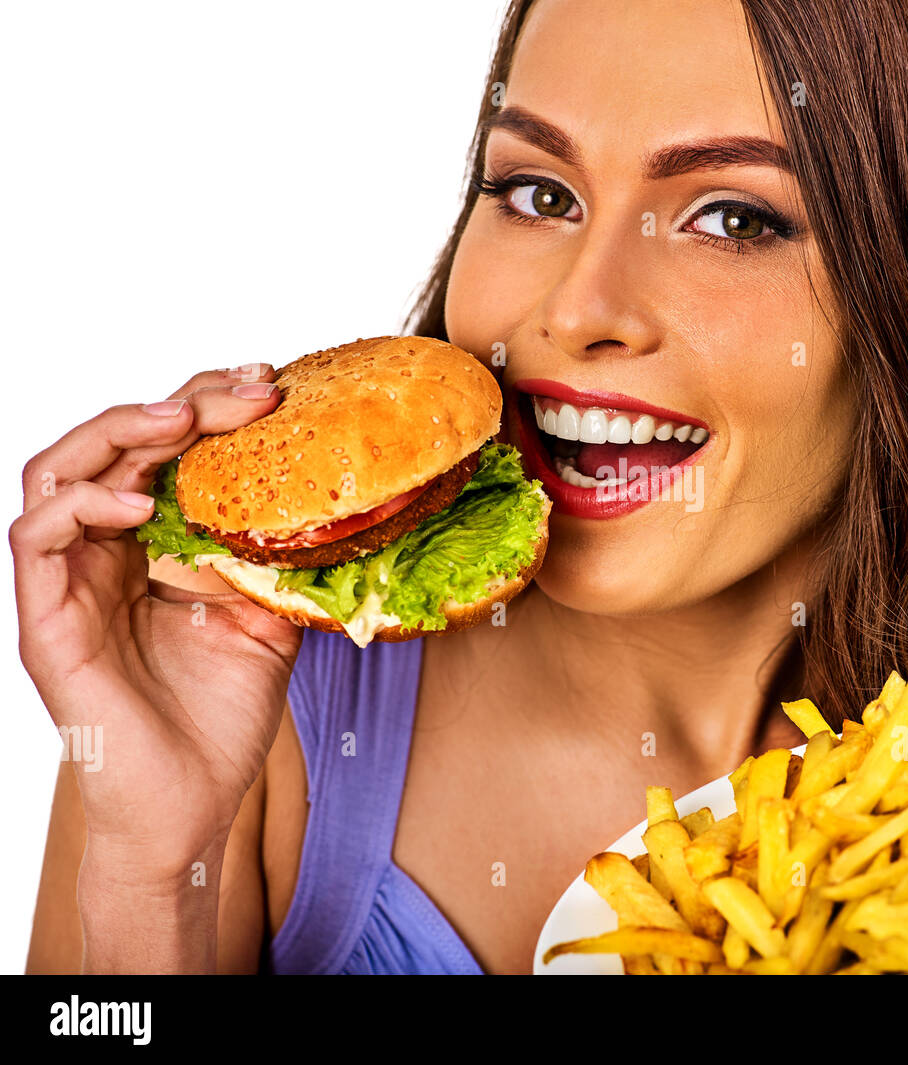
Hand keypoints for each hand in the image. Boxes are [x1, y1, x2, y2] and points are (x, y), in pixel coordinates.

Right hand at [11, 364, 302, 875]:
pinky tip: (138, 501)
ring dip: (119, 431)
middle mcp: (102, 554)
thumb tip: (323, 503)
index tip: (270, 388)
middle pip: (114, 445)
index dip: (208, 411)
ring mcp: (67, 585)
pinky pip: (36, 538)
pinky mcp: (45, 622)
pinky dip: (82, 504)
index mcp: (148, 549)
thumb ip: (273, 562)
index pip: (161, 453)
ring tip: (184, 420)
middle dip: (180, 404)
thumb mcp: (266, 621)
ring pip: (57, 471)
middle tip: (247, 389)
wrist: (192, 806)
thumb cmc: (219, 719)